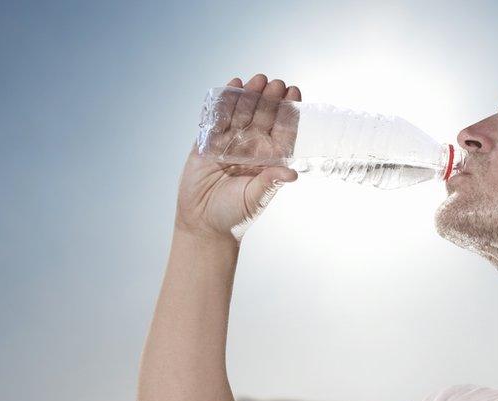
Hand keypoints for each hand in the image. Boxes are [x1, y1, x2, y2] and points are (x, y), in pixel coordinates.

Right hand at [175, 74, 301, 242]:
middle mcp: (252, 147)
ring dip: (249, 95)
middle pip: (263, 116)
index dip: (289, 111)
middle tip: (276, 83)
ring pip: (241, 113)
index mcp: (269, 158)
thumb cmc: (234, 215)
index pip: (282, 129)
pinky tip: (232, 85)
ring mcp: (229, 142)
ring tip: (257, 79)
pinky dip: (223, 101)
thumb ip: (271, 182)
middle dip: (270, 99)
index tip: (295, 92)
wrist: (203, 223)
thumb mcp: (256, 198)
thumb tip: (292, 174)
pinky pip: (217, 117)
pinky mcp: (208, 141)